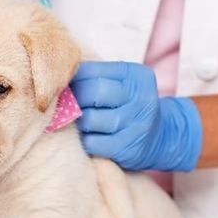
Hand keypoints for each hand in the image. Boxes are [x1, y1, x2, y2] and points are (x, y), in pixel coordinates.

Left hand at [70, 61, 202, 171]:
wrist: (161, 137)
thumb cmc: (129, 106)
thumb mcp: (121, 83)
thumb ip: (95, 77)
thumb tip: (56, 78)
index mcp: (135, 74)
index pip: (91, 70)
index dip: (73, 80)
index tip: (66, 88)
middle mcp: (140, 97)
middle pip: (92, 93)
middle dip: (74, 100)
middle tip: (69, 106)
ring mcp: (136, 123)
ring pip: (89, 119)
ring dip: (78, 121)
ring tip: (81, 121)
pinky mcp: (128, 147)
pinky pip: (92, 142)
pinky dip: (85, 140)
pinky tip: (91, 136)